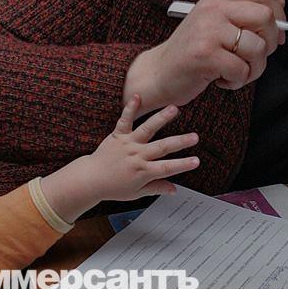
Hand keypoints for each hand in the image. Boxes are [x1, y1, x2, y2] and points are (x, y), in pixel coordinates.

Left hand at [40, 94, 199, 221]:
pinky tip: (138, 96)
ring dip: (161, 118)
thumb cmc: (114, 187)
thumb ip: (156, 188)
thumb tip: (174, 189)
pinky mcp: (117, 135)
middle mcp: (136, 156)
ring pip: (146, 129)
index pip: (166, 168)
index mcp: (142, 172)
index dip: (182, 164)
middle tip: (195, 136)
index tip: (196, 161)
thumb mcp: (137, 193)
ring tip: (174, 108)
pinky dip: (130, 108)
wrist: (91, 179)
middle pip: (161, 147)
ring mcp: (127, 144)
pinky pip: (124, 120)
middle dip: (180, 142)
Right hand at [124, 0, 286, 113]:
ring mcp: (208, 31)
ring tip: (235, 73)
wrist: (157, 73)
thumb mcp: (217, 23)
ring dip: (254, 69)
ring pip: (258, 47)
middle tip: (253, 57)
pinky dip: (237, 81)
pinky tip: (221, 80)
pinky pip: (242, 70)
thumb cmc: (193, 52)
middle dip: (270, 44)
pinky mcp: (205, 55)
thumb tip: (281, 3)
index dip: (278, 16)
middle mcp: (213, 9)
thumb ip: (245, 12)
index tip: (272, 36)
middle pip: (266, 17)